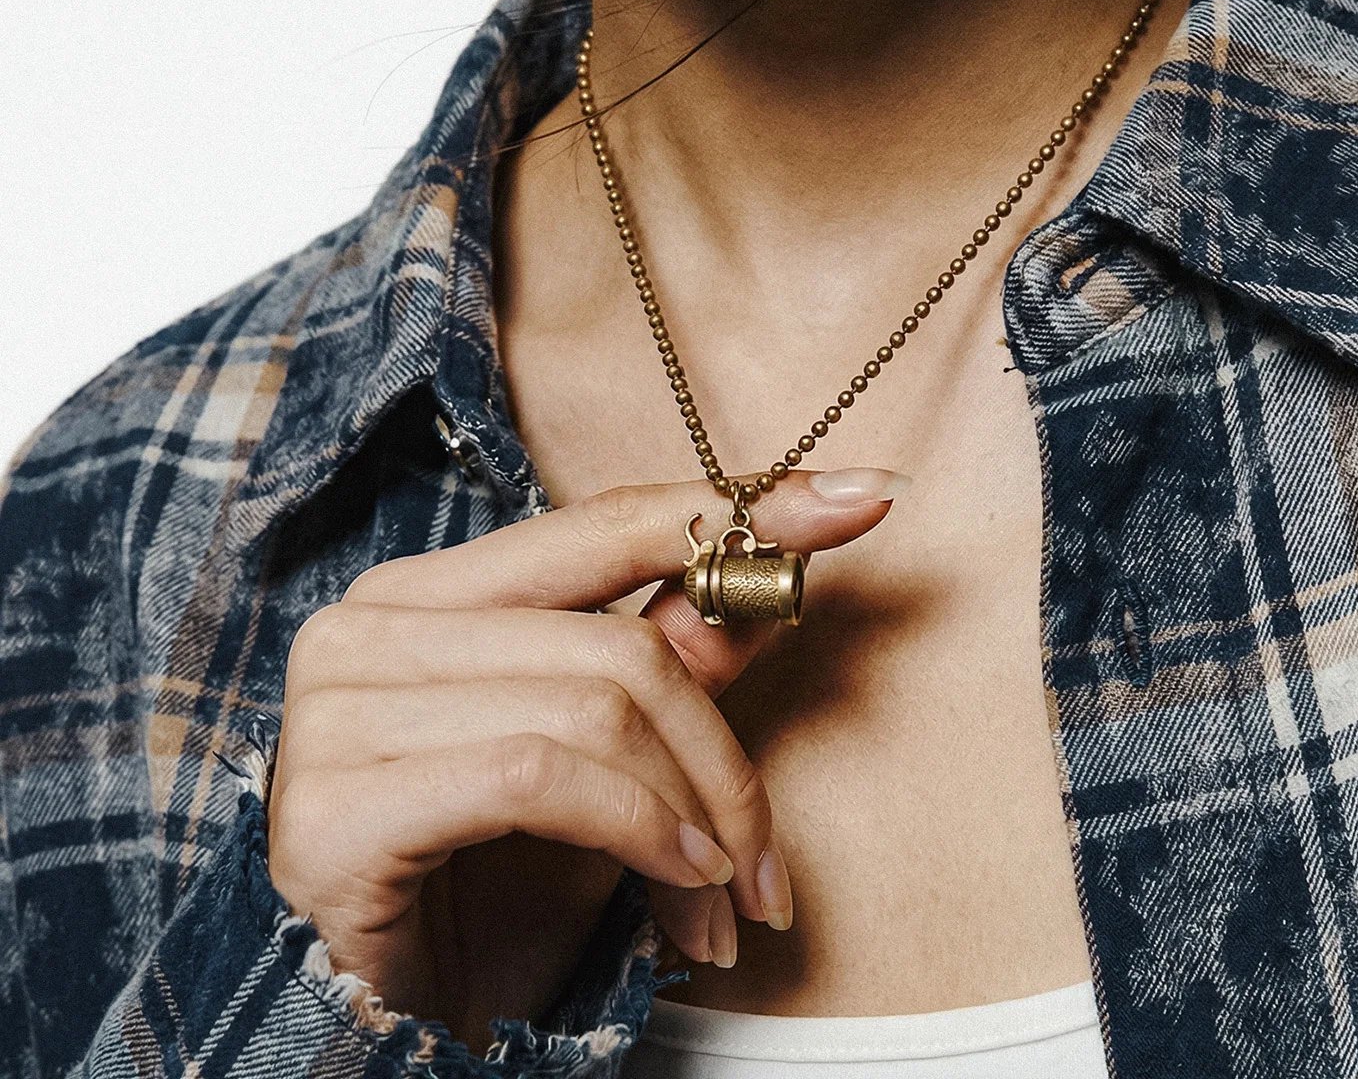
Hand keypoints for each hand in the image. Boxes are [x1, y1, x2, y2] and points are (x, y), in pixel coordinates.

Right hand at [267, 469, 898, 1048]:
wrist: (391, 1032)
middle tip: (763, 860)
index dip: (736, 510)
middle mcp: (370, 625)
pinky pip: (539, 775)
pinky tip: (674, 890)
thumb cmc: (492, 892)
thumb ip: (676, 660)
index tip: (856, 495)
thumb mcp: (608, 768)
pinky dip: (636, 831)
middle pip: (616, 642)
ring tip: (716, 896)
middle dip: (720, 758)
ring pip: (593, 708)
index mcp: (428, 594)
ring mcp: (339, 706)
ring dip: (691, 816)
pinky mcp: (337, 800)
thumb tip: (779, 573)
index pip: (602, 523)